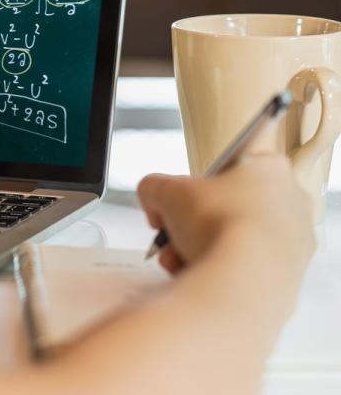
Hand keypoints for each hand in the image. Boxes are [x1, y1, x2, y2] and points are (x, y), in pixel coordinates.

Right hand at [138, 154, 314, 282]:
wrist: (244, 279)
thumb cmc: (217, 224)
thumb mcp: (164, 192)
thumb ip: (153, 188)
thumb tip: (155, 205)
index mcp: (270, 168)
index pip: (226, 168)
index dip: (194, 186)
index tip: (178, 201)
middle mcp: (292, 202)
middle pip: (226, 209)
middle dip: (190, 226)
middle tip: (170, 236)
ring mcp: (296, 241)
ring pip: (234, 241)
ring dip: (197, 249)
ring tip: (176, 260)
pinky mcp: (292, 275)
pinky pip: (246, 268)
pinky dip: (219, 271)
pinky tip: (196, 276)